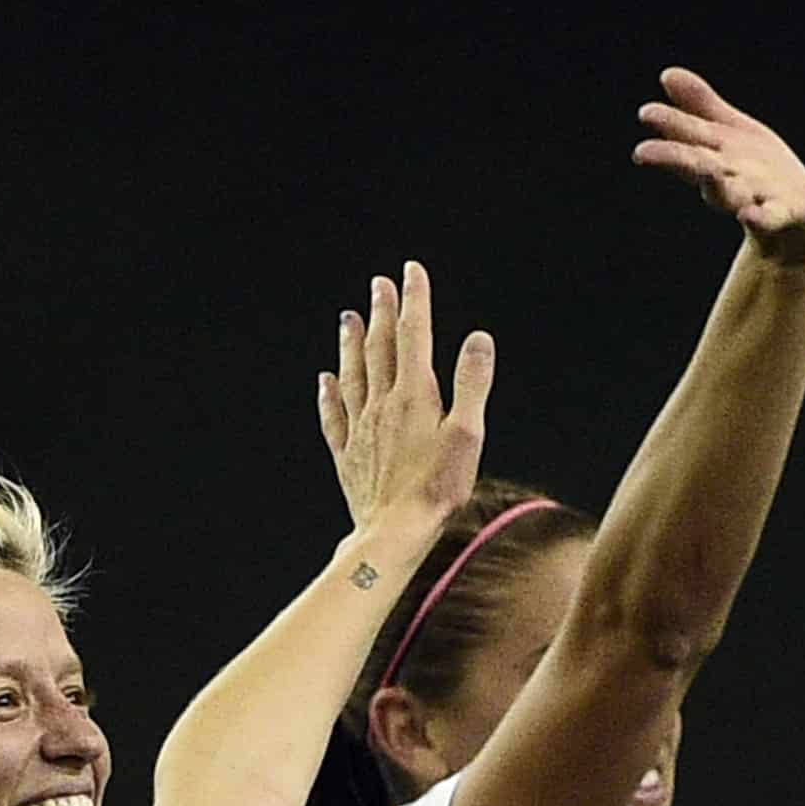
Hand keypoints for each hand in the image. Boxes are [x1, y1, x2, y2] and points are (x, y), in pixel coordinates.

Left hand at [318, 260, 494, 550]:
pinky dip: (329, 392)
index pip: (414, 335)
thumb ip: (472, 384)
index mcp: (414, 395)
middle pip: (380, 347)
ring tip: (350, 317)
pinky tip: (326, 379)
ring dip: (352, 343)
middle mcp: (382, 404)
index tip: (410, 272)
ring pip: (353, 374)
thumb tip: (478, 339)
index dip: (414, 300)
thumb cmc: (436, 490)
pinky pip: (333, 415)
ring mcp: (360, 429)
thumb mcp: (467, 435)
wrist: (394, 532)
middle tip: (379, 284)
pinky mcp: (347, 455)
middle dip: (382, 312)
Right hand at [633, 67, 804, 264]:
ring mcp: (753, 197)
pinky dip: (759, 217)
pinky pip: (770, 216)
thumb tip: (666, 74)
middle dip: (672, 158)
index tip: (647, 113)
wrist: (800, 217)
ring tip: (707, 171)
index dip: (668, 124)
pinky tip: (749, 215)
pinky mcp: (782, 213)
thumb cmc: (757, 171)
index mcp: (713, 157)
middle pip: (697, 166)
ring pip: (728, 192)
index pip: (687, 138)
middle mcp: (727, 179)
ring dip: (715, 185)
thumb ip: (701, 107)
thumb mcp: (729, 134)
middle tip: (642, 153)